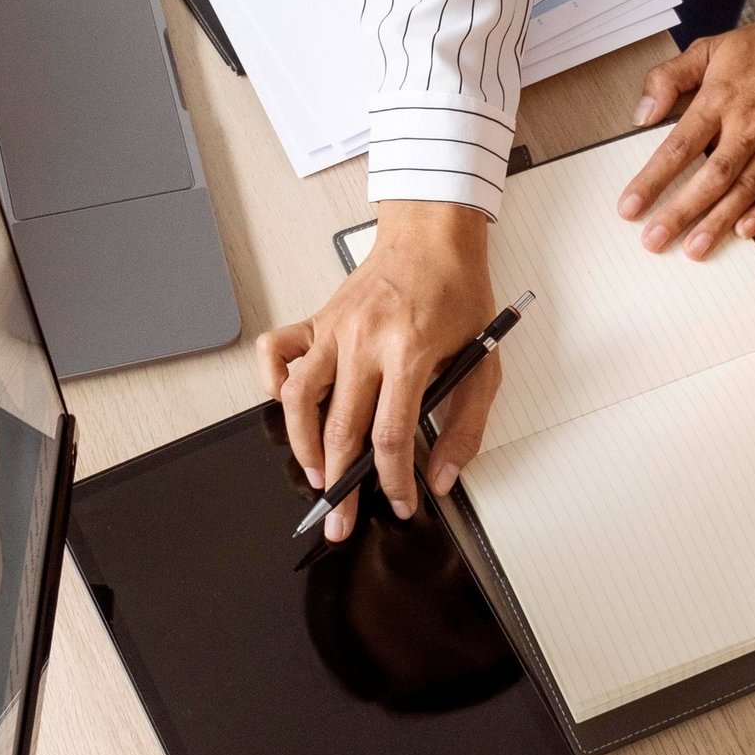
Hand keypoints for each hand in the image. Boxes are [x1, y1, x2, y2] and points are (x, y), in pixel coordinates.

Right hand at [256, 201, 498, 540]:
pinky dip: (271, 380)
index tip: (401, 504)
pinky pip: (276, 351)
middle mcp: (364, 342)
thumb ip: (465, 425)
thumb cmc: (457, 294)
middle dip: (340, 486)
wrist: (432, 236)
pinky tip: (285, 406)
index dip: (393, 481)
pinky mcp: (317, 320)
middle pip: (340, 430)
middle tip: (341, 518)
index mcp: (408, 352)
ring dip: (301, 445)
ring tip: (314, 474)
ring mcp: (334, 330)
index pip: (390, 436)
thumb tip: (441, 476)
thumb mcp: (483, 362)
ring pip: (298, 399)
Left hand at [619, 0, 754, 256]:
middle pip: (710, 177)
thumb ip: (670, 77)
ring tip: (692, 249)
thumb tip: (642, 113)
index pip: (679, 147)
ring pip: (744, 190)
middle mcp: (749, 126)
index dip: (652, 179)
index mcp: (720, 99)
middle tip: (654, 240)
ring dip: (717, 222)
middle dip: (679, 212)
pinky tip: (742, 232)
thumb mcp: (712, 48)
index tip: (629, 206)